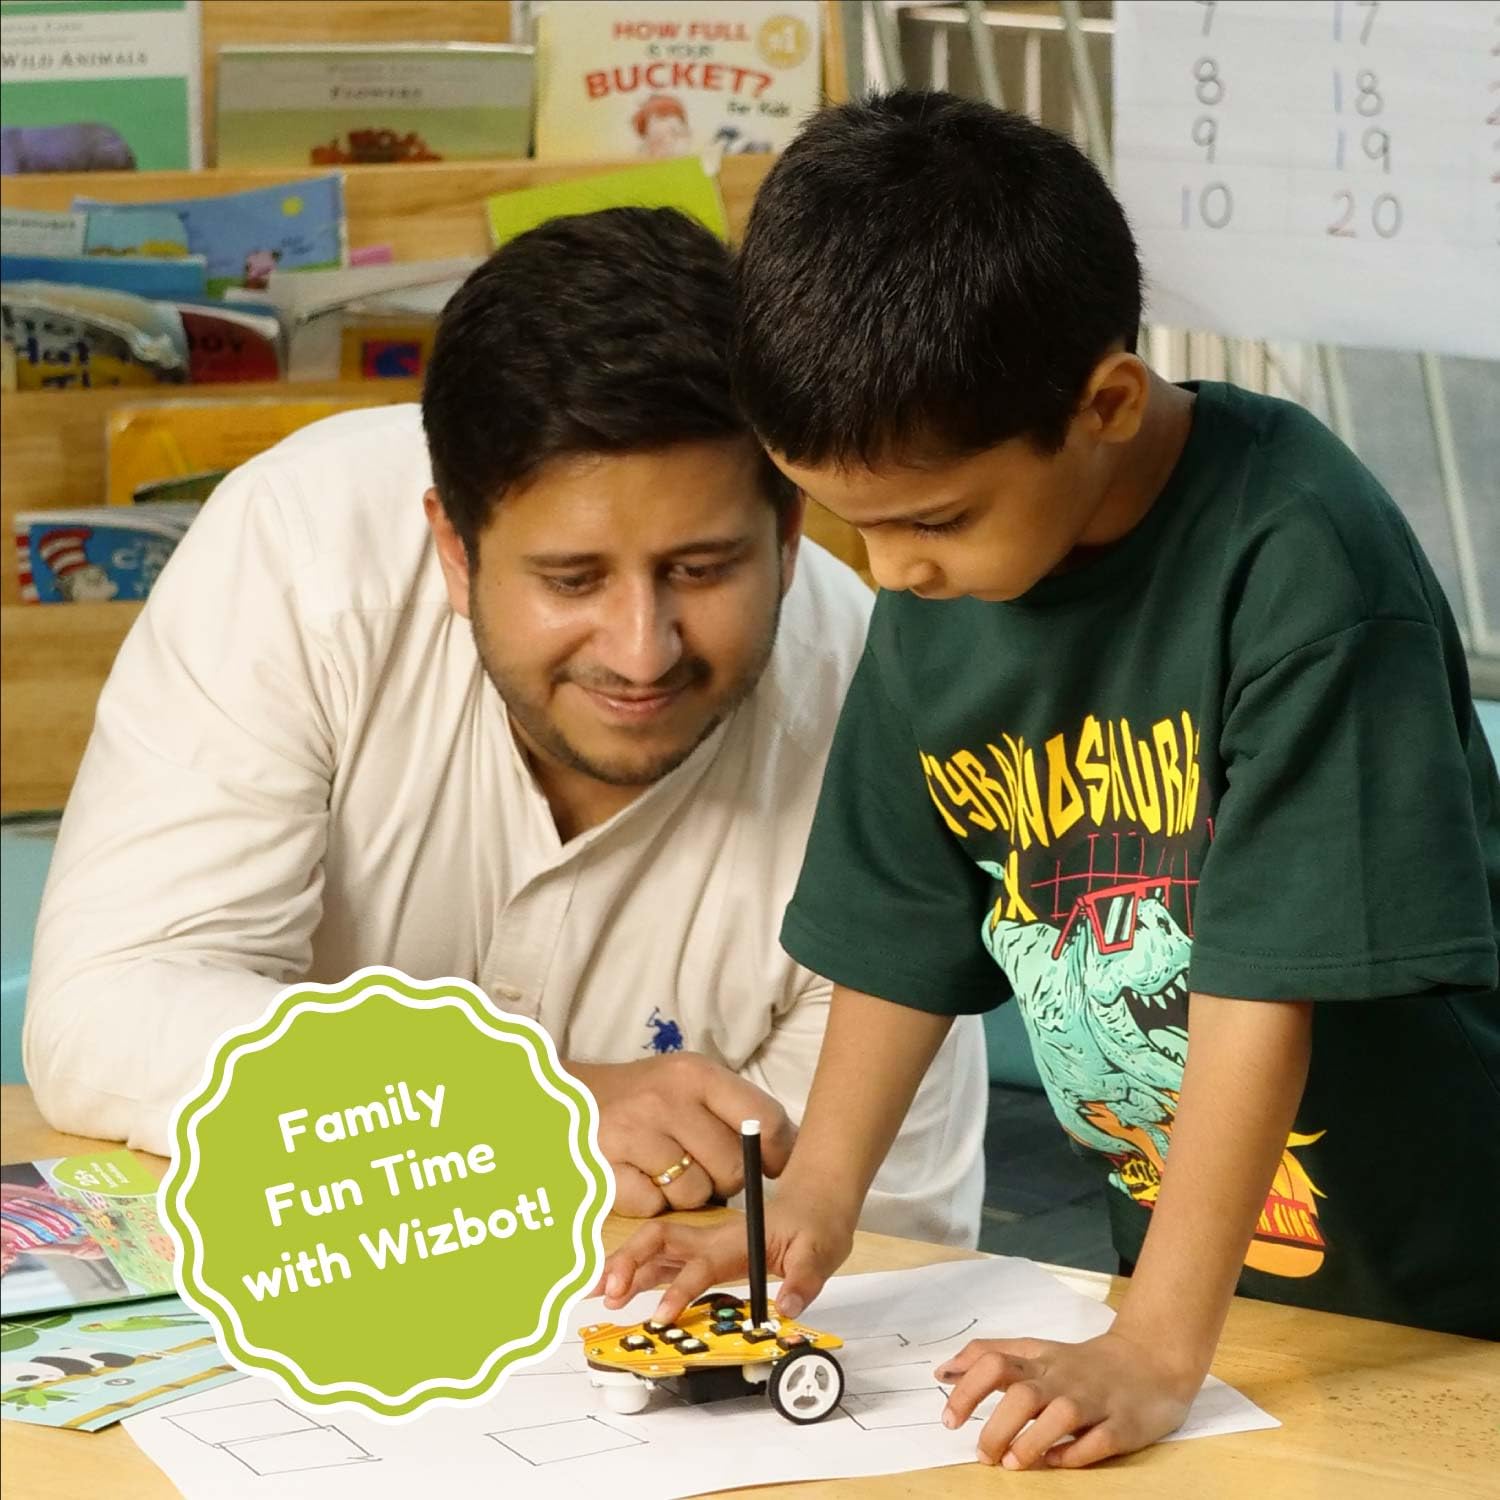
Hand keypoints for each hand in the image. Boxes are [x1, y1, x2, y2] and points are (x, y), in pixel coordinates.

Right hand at [569, 1053, 795, 1216]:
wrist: (569, 1098)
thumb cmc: (643, 1095)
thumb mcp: (689, 1082)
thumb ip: (736, 1109)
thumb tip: (791, 1148)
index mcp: (696, 1075)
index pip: (763, 1120)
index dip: (777, 1153)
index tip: (773, 1167)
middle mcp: (667, 1100)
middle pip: (733, 1167)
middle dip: (725, 1179)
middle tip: (703, 1167)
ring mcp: (633, 1135)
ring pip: (695, 1195)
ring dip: (687, 1196)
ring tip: (667, 1171)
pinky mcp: (605, 1169)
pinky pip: (654, 1209)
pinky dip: (652, 1204)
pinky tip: (640, 1180)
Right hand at [597, 1189, 854, 1324]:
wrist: (817, 1203)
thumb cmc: (816, 1223)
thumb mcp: (821, 1251)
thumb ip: (804, 1279)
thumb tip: (786, 1308)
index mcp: (738, 1239)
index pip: (701, 1263)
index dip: (680, 1289)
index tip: (661, 1317)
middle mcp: (713, 1238)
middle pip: (660, 1242)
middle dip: (630, 1263)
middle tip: (607, 1293)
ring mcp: (705, 1245)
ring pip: (654, 1251)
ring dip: (624, 1268)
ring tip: (595, 1293)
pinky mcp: (703, 1254)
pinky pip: (663, 1263)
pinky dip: (636, 1275)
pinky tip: (617, 1289)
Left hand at [936, 1329, 1203, 1468]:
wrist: (1150, 1359)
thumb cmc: (1081, 1363)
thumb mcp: (1036, 1350)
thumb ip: (992, 1357)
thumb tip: (943, 1371)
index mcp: (1039, 1359)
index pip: (993, 1361)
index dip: (965, 1389)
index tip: (948, 1419)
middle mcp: (1063, 1377)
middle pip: (1022, 1392)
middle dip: (996, 1425)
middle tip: (981, 1453)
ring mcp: (1094, 1401)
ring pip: (1059, 1416)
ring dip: (1031, 1441)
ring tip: (1010, 1463)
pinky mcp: (1123, 1425)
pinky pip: (1097, 1442)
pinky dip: (1074, 1454)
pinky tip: (1054, 1463)